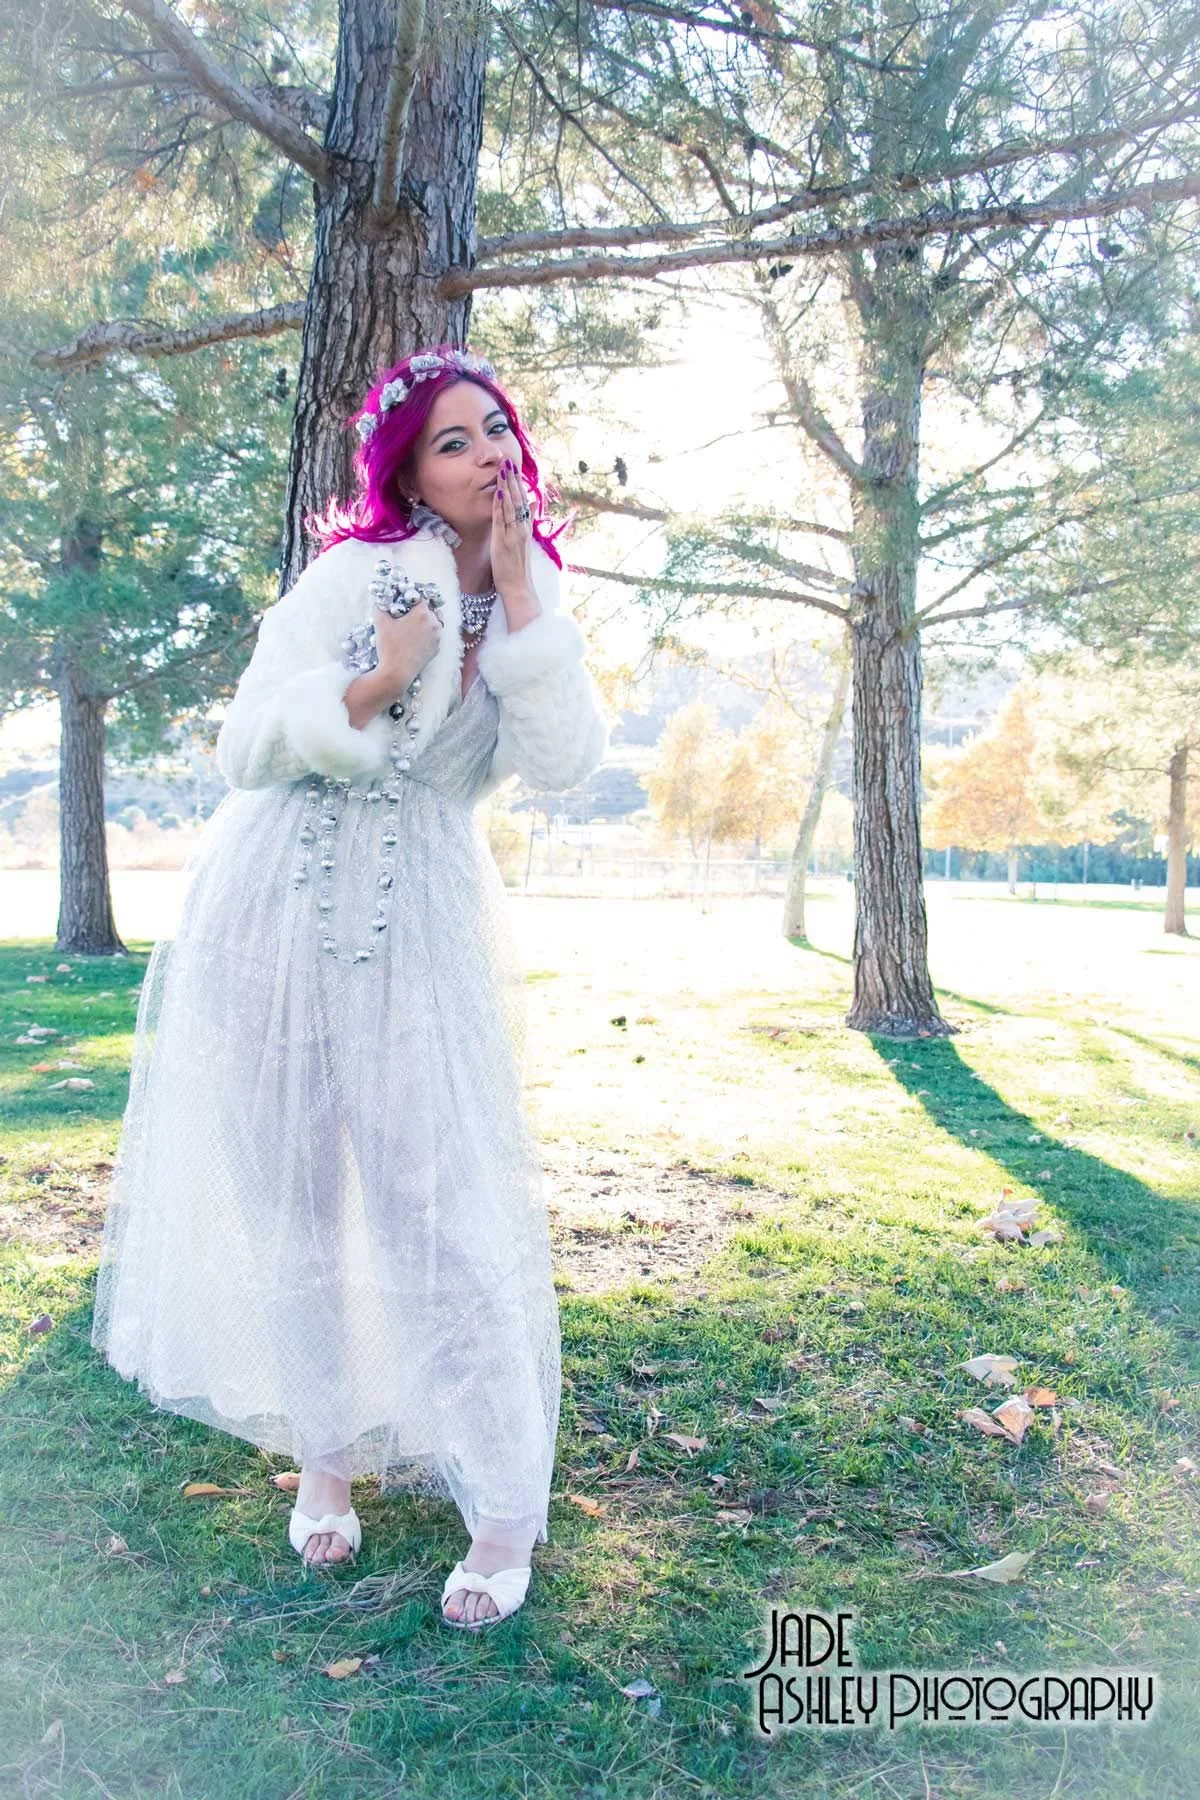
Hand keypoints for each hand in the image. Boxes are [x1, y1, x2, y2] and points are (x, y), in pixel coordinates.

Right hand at [373, 595, 442, 685]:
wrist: (397, 672)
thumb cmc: (389, 646)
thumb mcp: (381, 622)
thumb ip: (380, 606)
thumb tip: (379, 600)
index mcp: (423, 613)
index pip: (422, 597)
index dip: (413, 596)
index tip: (406, 598)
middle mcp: (434, 624)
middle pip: (431, 609)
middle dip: (421, 608)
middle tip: (409, 611)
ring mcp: (437, 638)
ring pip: (435, 623)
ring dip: (427, 621)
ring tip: (413, 624)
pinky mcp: (436, 649)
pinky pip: (434, 637)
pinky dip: (428, 634)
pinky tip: (416, 637)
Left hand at [490, 456, 535, 601]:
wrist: (519, 587)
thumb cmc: (518, 567)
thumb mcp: (524, 541)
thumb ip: (527, 521)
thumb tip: (532, 503)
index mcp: (525, 527)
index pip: (523, 501)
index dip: (518, 483)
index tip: (514, 468)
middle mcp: (521, 528)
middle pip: (518, 499)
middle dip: (512, 479)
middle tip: (508, 461)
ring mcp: (513, 534)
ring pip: (511, 506)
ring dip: (506, 486)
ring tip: (503, 469)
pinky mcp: (504, 541)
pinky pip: (501, 519)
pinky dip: (500, 505)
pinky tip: (498, 492)